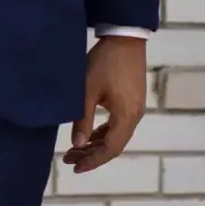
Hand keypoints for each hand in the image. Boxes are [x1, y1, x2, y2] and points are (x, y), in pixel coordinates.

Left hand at [63, 36, 146, 172]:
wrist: (124, 37)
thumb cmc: (104, 63)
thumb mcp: (88, 91)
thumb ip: (83, 119)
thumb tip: (78, 145)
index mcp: (126, 116)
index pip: (111, 149)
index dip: (93, 161)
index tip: (75, 168)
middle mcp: (135, 116)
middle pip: (114, 145)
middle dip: (92, 155)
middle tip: (69, 159)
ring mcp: (135, 108)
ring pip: (116, 135)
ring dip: (96, 144)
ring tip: (75, 149)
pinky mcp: (132, 100)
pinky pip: (118, 124)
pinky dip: (103, 132)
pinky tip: (90, 134)